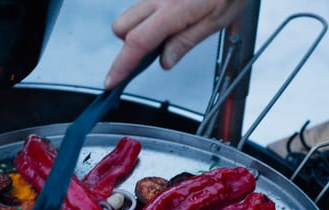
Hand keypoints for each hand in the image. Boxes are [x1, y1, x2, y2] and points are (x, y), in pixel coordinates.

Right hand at [104, 0, 247, 88]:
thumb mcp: (216, 20)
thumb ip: (186, 41)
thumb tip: (165, 61)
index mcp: (173, 9)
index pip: (138, 42)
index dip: (122, 65)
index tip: (112, 82)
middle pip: (121, 27)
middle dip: (128, 46)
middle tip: (151, 55)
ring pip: (130, 16)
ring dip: (139, 31)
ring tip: (168, 35)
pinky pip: (142, 6)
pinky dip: (149, 18)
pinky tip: (171, 21)